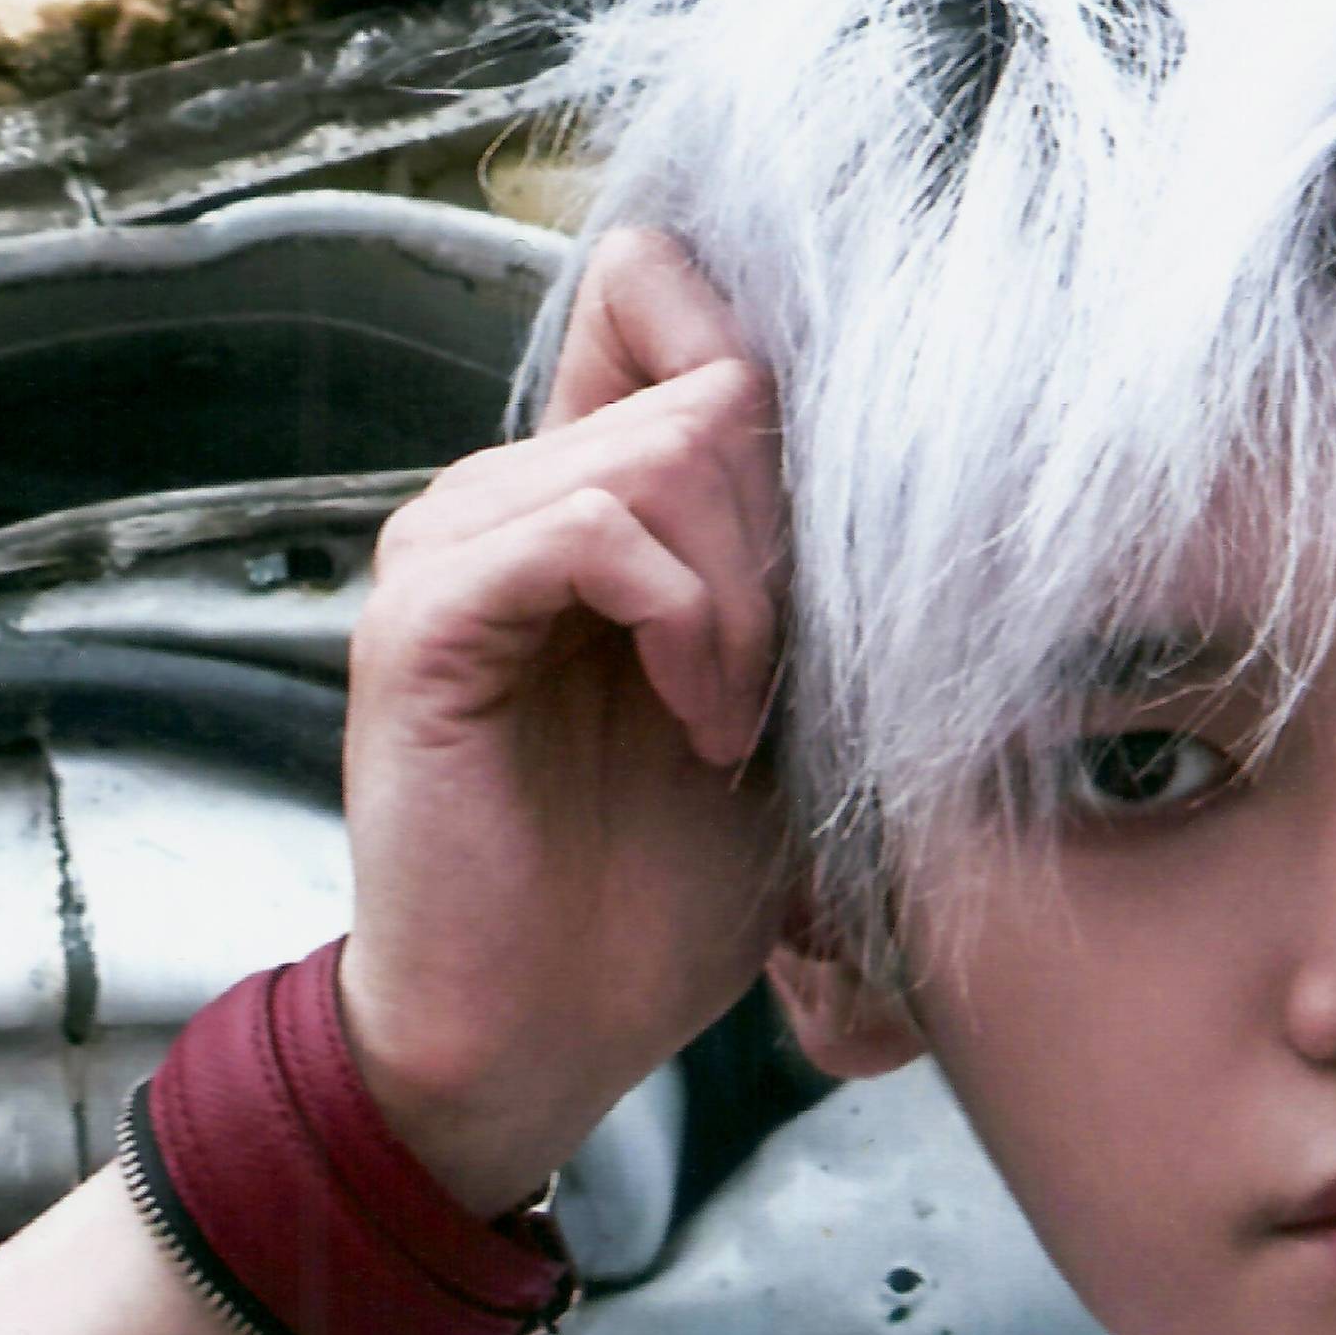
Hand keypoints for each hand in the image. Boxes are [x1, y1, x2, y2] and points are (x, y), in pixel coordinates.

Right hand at [336, 230, 790, 1212]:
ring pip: (662, 451)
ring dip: (744, 596)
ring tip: (732, 724)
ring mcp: (455, 545)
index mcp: (581, 495)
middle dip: (786, 535)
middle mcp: (507, 492)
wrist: (536, 1041)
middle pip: (708, 381)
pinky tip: (698, 727)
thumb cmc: (651, 899)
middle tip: (778, 688)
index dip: (771, 386)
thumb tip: (909, 457)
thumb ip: (803, 572)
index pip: (664, 293)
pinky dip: (681, 620)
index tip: (819, 563)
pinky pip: (590, 524)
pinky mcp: (426, 619)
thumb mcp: (778, 709)